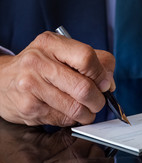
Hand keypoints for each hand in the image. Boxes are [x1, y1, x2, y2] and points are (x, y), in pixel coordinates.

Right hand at [0, 31, 115, 125]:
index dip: (102, 74)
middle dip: (98, 100)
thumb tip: (110, 82)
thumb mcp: (63, 53)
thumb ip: (94, 61)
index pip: (87, 57)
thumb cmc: (41, 67)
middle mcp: (39, 62)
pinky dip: (73, 119)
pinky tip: (67, 111)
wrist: (2, 81)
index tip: (105, 84)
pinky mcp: (29, 107)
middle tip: (97, 102)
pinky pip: (64, 119)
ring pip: (77, 108)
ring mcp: (31, 86)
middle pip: (84, 88)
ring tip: (85, 110)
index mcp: (51, 44)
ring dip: (88, 114)